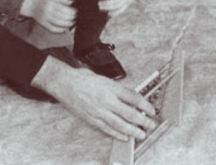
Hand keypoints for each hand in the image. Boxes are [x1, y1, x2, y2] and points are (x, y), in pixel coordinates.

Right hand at [20, 0, 75, 32]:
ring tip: (72, 23)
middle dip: (69, 17)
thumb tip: (71, 2)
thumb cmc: (44, 1)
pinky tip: (64, 29)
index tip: (75, 12)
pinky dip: (58, 30)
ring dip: (66, 24)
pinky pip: (51, 28)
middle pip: (60, 16)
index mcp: (50, 4)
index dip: (69, 11)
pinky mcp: (43, 23)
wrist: (31, 6)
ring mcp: (45, 18)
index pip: (62, 8)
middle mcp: (47, 11)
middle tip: (75, 18)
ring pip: (57, 22)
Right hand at [31, 56, 156, 140]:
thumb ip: (116, 89)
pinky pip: (107, 129)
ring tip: (141, 134)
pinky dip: (117, 134)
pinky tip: (124, 137)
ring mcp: (99, 111)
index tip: (151, 110)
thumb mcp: (103, 78)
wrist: (64, 83)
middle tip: (150, 125)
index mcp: (111, 88)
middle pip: (130, 113)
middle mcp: (107, 100)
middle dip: (143, 121)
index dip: (145, 105)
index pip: (133, 98)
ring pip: (120, 124)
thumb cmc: (82, 78)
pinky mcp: (91, 118)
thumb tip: (129, 98)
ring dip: (132, 131)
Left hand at [99, 0, 143, 17]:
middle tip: (98, 3)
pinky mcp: (126, 4)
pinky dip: (115, 13)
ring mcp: (127, 0)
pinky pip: (121, 10)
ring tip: (100, 7)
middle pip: (116, 0)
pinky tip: (108, 14)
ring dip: (109, 8)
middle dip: (107, 2)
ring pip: (118, 6)